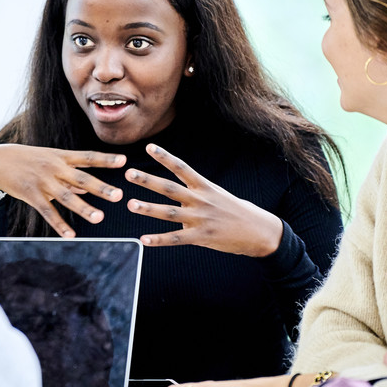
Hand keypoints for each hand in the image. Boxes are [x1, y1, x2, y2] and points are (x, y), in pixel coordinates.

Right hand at [0, 144, 126, 237]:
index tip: (124, 161)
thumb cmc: (26, 159)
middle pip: (81, 178)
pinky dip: (60, 224)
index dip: (106, 159)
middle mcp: (54, 168)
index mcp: (61, 157)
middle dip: (100, 187)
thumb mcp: (49, 160)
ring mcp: (43, 181)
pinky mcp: (31, 194)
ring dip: (84, 208)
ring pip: (67, 197)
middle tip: (119, 195)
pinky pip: (48, 212)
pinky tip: (71, 235)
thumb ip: (69, 174)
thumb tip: (88, 188)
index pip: (88, 157)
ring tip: (99, 217)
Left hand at [125, 144, 283, 256]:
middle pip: (169, 188)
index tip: (148, 146)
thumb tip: (176, 191)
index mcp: (204, 186)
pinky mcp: (202, 237)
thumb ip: (195, 192)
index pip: (181, 168)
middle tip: (128, 173)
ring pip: (170, 213)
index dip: (165, 157)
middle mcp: (201, 200)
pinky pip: (176, 239)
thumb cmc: (235, 210)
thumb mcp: (217, 194)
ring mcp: (201, 219)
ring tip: (130, 204)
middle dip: (148, 180)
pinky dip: (159, 240)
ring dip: (148, 208)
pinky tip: (143, 240)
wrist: (259, 231)